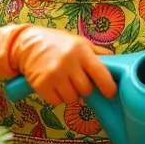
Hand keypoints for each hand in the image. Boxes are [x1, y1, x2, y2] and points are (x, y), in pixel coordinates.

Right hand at [0, 25, 115, 105]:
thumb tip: (117, 63)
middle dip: (83, 88)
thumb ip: (97, 53)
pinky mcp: (41, 84)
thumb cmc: (57, 43)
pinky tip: (52, 84)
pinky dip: (56, 97)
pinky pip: (56, 101)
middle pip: (86, 90)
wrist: (27, 43)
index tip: (110, 93)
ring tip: (63, 81)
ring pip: (72, 98)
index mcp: (81, 51)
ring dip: (69, 93)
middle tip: (75, 80)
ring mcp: (54, 74)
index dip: (108, 87)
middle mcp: (69, 62)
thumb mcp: (78, 42)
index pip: (101, 73)